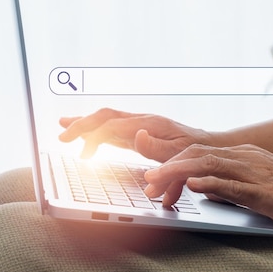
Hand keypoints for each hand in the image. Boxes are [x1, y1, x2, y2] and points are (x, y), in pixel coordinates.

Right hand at [59, 108, 210, 161]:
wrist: (210, 146)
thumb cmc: (196, 153)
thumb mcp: (180, 154)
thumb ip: (157, 147)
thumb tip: (135, 137)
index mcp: (148, 124)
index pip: (112, 126)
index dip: (93, 137)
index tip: (82, 155)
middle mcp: (141, 120)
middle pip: (105, 116)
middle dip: (81, 124)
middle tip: (62, 137)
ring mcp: (139, 124)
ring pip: (106, 118)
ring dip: (85, 122)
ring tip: (63, 126)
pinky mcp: (139, 131)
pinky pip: (112, 126)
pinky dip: (95, 129)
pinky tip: (86, 135)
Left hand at [144, 144, 272, 231]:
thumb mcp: (255, 184)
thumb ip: (228, 184)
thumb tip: (201, 188)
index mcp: (241, 155)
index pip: (198, 154)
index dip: (172, 163)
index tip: (153, 177)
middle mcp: (245, 158)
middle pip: (197, 155)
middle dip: (167, 167)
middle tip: (147, 182)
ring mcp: (255, 173)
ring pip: (209, 165)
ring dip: (179, 173)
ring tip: (158, 183)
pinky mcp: (267, 191)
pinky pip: (235, 185)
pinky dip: (211, 184)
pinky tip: (194, 186)